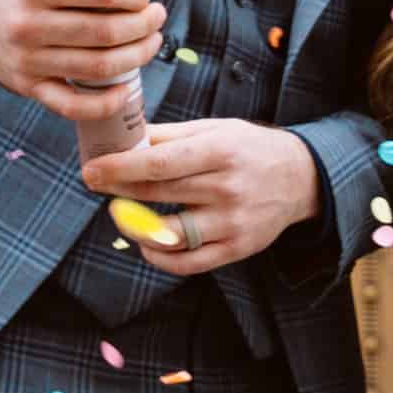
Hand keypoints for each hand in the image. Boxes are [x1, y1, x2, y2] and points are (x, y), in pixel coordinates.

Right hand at [0, 0, 164, 122]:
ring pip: (98, 68)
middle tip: (156, 17)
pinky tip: (125, 88)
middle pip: (106, 33)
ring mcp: (26, 60)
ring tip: (150, 42)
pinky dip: (105, 103)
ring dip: (137, 57)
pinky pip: (72, 105)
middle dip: (144, 25)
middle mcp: (27, 24)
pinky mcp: (26, 87)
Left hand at [77, 117, 321, 276]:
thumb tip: (127, 137)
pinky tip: (145, 241)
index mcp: (220, 151)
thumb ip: (171, 135)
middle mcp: (226, 188)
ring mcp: (232, 223)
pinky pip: (187, 262)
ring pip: (170, 233)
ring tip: (121, 212)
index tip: (91, 169)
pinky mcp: (236, 250)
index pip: (160, 163)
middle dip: (118, 189)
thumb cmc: (249, 149)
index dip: (120, 168)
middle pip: (159, 194)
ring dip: (135, 225)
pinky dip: (159, 256)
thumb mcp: (216, 129)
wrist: (300, 179)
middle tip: (93, 182)